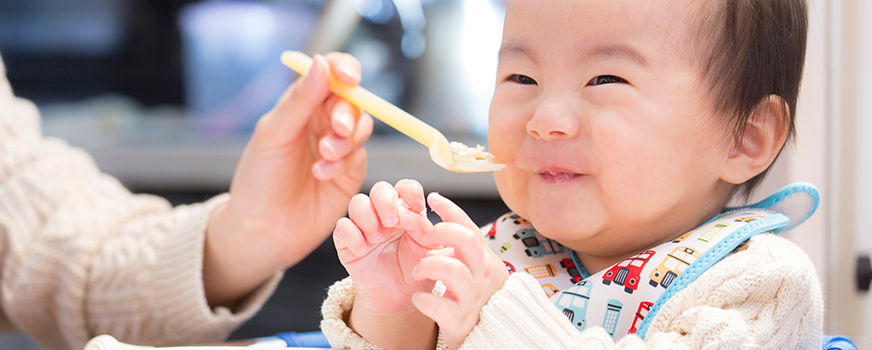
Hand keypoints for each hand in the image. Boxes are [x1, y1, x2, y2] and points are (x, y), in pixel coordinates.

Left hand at [203, 53, 373, 306]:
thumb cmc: (258, 180)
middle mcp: (321, 122)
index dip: (344, 68)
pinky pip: (360, 156)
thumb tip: (321, 62)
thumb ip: (300, 100)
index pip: (330, 73)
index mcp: (300, 105)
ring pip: (362, 127)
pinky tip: (322, 174)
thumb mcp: (274, 134)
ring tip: (323, 157)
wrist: (262, 230)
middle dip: (347, 113)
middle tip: (336, 130)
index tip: (350, 76)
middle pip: (352, 101)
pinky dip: (344, 162)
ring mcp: (338, 148)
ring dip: (347, 139)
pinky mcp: (350, 173)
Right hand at [333, 180, 440, 348]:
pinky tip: (362, 250)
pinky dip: (351, 235)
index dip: (410, 191)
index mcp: (407, 211)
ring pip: (358, 202)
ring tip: (376, 238)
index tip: (417, 206)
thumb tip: (416, 214)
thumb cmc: (416, 272)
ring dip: (367, 217)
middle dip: (385, 201)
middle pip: (380, 189)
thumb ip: (426, 229)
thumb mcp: (429, 250)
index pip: (406, 188)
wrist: (400, 299)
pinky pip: (342, 227)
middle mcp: (384, 214)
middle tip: (391, 222)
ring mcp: (365, 226)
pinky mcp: (348, 242)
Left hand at [412, 193, 509, 348]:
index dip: (451, 210)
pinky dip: (423, 300)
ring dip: (428, 266)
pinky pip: (438, 305)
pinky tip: (418, 299)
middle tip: (425, 236)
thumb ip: (464, 249)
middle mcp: (482, 276)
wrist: (493, 338)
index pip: (469, 227)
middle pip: (466, 241)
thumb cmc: (478, 300)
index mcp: (484, 260)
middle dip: (441, 232)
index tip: (433, 198)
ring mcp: (472, 298)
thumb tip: (442, 222)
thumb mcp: (477, 270)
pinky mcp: (460, 320)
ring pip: (452, 269)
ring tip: (418, 271)